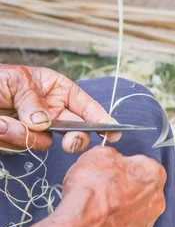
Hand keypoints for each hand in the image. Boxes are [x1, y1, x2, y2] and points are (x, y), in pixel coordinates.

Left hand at [0, 64, 120, 153]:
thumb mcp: (14, 80)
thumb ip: (33, 100)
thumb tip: (45, 123)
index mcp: (56, 88)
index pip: (86, 105)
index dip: (102, 118)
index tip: (112, 131)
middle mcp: (51, 110)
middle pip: (76, 130)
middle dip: (75, 137)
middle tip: (70, 143)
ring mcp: (35, 127)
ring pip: (45, 141)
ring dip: (25, 135)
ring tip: (1, 122)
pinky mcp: (19, 141)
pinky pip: (23, 146)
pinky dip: (10, 138)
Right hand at [55, 146, 166, 226]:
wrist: (82, 226)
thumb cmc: (92, 188)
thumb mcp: (98, 155)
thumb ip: (112, 155)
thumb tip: (112, 159)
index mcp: (154, 174)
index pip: (142, 165)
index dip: (123, 167)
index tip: (110, 171)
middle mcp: (157, 200)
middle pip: (141, 189)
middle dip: (124, 188)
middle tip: (103, 189)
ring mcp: (147, 223)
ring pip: (134, 211)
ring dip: (120, 208)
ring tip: (99, 207)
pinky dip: (112, 226)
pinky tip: (98, 222)